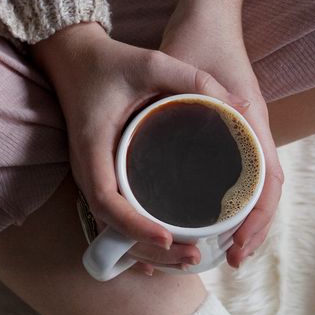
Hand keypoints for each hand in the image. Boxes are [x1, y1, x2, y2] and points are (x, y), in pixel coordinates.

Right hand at [31, 21, 252, 272]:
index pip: (107, 201)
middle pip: (112, 227)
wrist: (71, 57)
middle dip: (150, 249)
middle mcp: (87, 170)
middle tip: (194, 255)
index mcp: (93, 147)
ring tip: (189, 257)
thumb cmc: (109, 61)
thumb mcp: (151, 62)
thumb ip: (193, 79)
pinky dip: (138, 236)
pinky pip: (115, 217)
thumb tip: (242, 106)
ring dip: (146, 250)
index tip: (167, 237)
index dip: (135, 225)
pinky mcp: (100, 176)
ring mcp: (91, 176)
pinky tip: (167, 247)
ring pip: (113, 229)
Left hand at [159, 1, 284, 271]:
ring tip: (223, 249)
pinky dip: (231, 201)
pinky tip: (207, 216)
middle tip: (230, 260)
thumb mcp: (191, 70)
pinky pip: (238, 175)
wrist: (206, 14)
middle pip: (265, 193)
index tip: (238, 248)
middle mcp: (253, 131)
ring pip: (254, 187)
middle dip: (253, 231)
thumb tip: (197, 129)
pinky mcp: (229, 131)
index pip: (268, 183)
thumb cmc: (200, 40)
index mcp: (251, 122)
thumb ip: (195, 93)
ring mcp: (244, 133)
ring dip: (244, 220)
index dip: (258, 220)